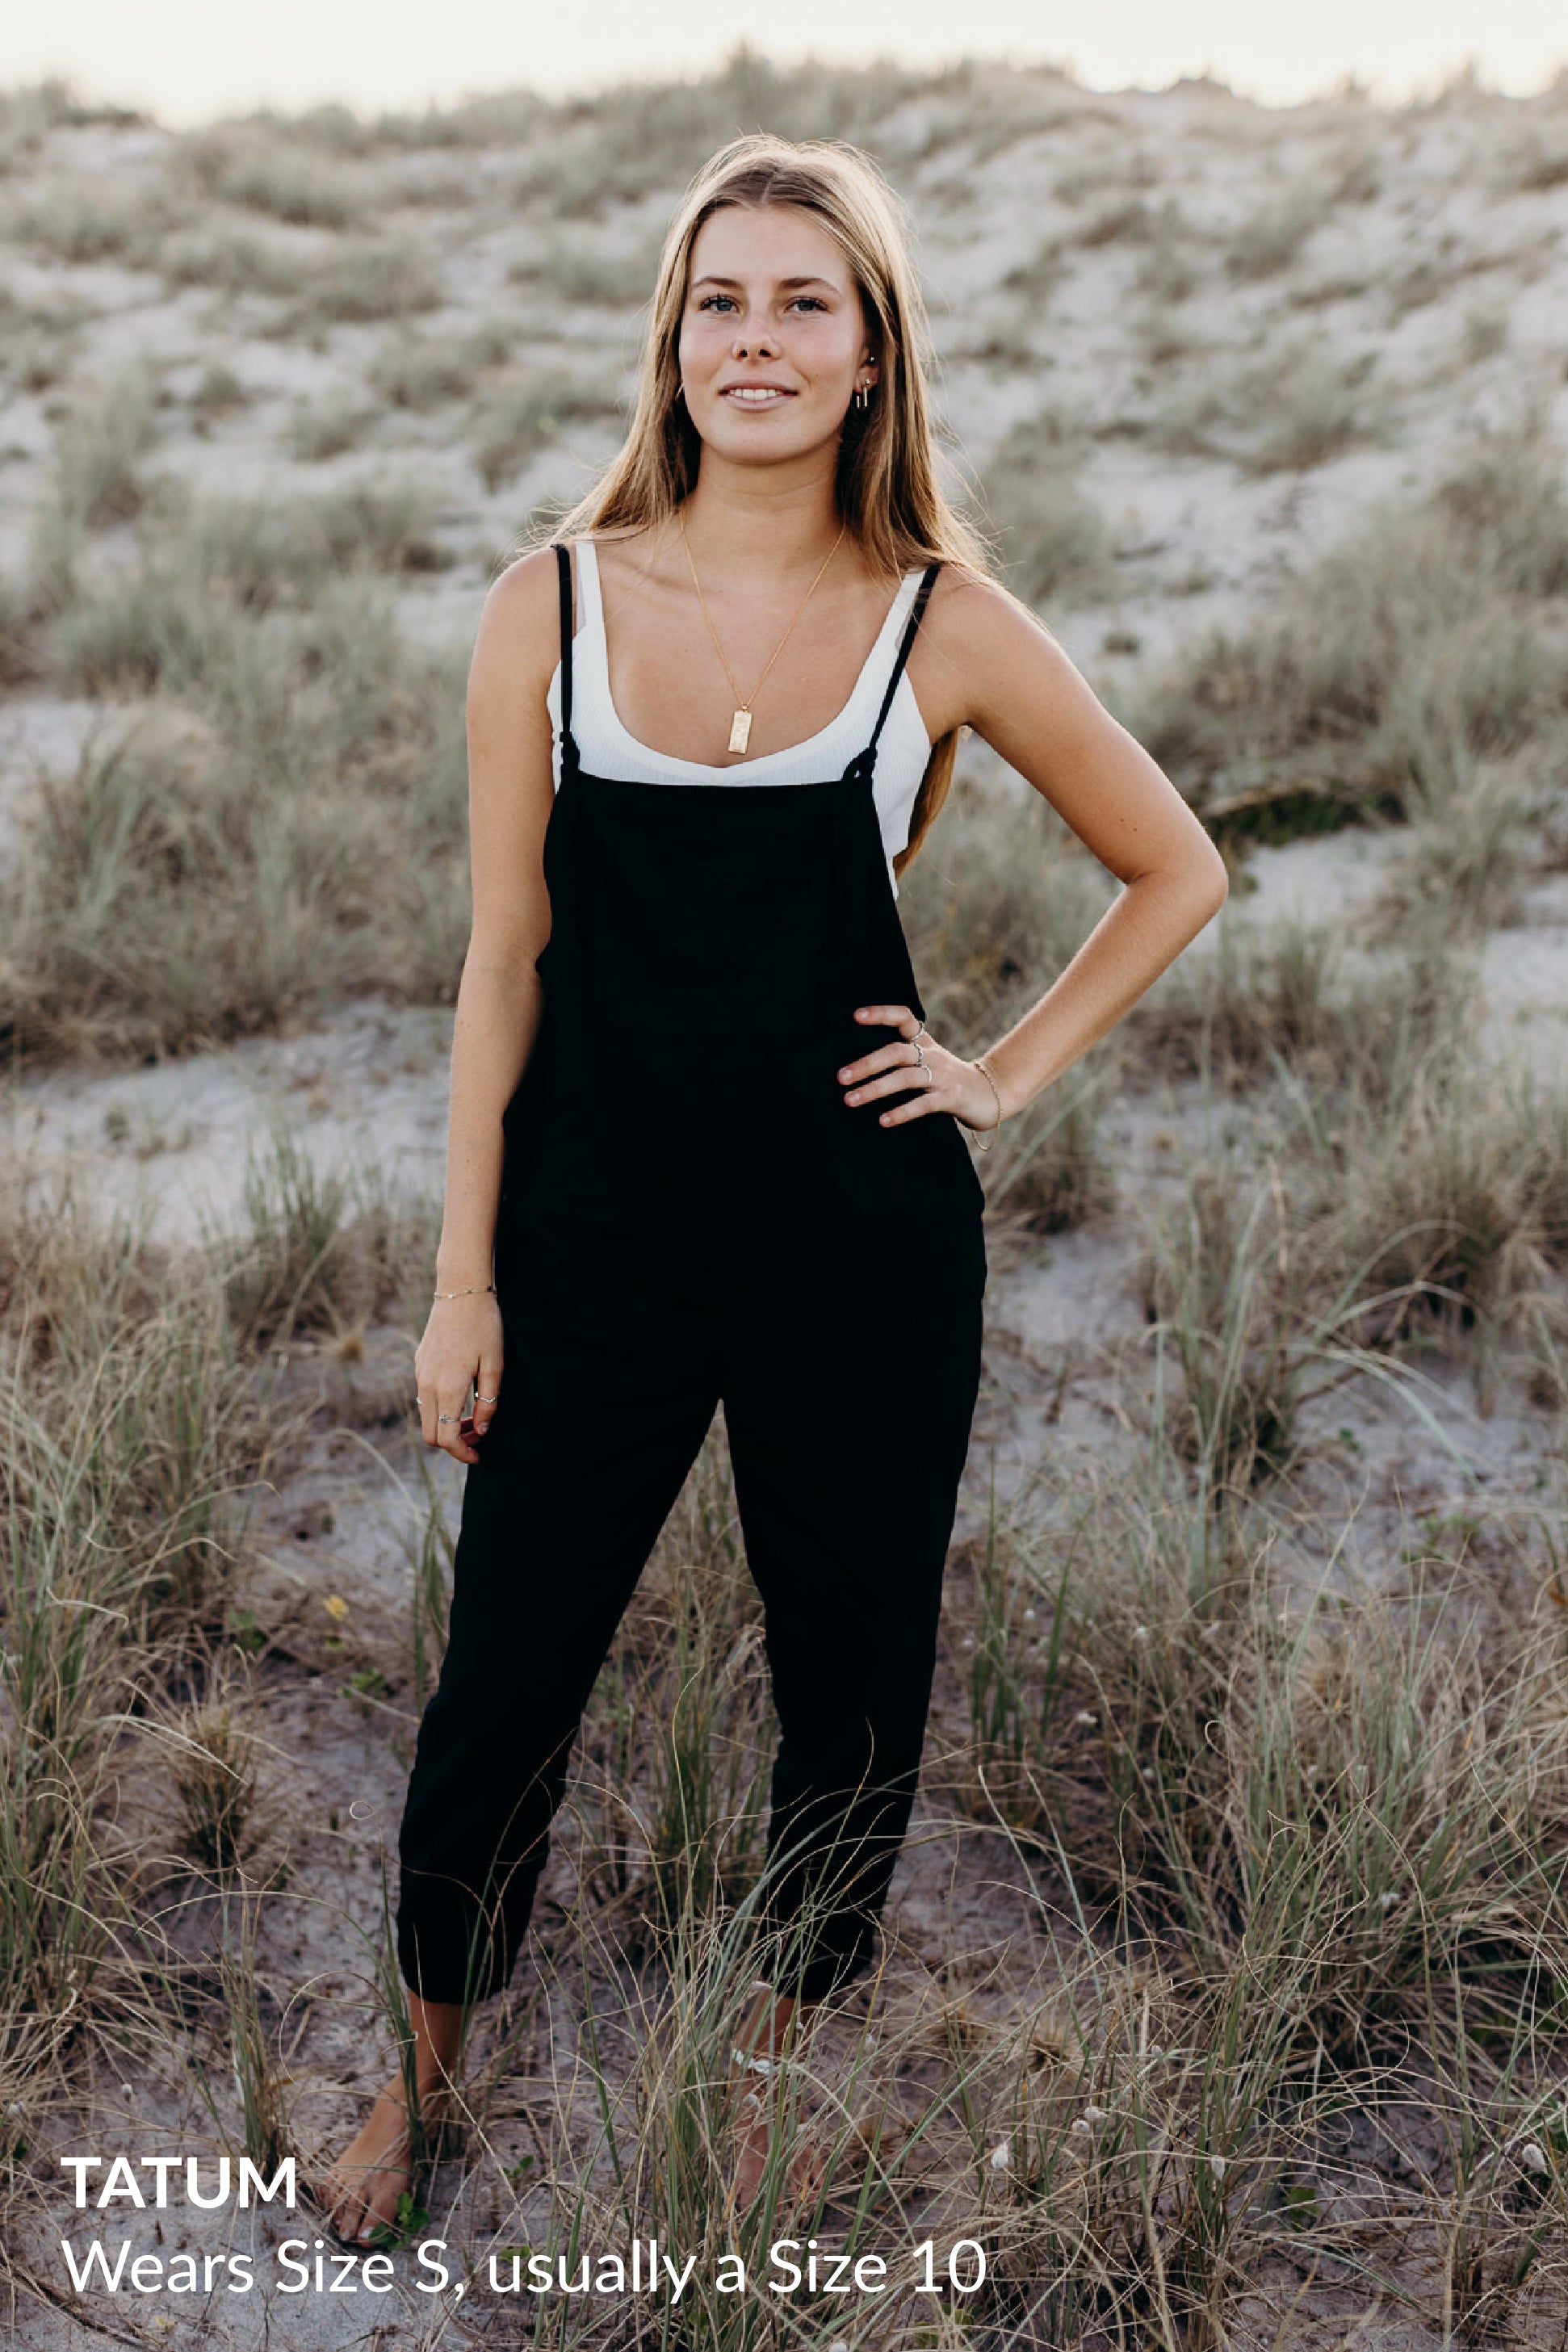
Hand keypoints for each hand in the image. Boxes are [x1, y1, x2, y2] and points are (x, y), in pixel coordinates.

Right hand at [414, 1293, 503, 1465]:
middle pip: (431, 1434)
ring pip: (426, 1417)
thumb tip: (481, 1431)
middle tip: (478, 1437)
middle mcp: (427, 1385)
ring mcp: (420, 1374)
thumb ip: (488, 1402)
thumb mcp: (495, 1365)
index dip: (462, 1454)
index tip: (479, 1456)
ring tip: (473, 1417)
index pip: (446, 1438)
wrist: (460, 1290)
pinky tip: (462, 1394)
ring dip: (446, 1425)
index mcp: (448, 1388)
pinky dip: (441, 1408)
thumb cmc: (484, 1326)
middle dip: (453, 1443)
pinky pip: (425, 1397)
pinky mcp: (419, 1364)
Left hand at [838, 1004, 1003, 1134]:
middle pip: (896, 1052)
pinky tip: (884, 1120)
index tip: (856, 1016)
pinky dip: (902, 1112)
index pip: (904, 1018)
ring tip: (851, 1100)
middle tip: (841, 1077)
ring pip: (905, 1078)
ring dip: (875, 1089)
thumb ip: (902, 1061)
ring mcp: (943, 1076)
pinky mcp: (951, 1098)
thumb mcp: (929, 1063)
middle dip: (867, 1064)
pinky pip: (923, 1104)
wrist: (993, 1095)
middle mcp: (932, 1056)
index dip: (882, 1014)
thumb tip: (858, 1069)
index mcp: (925, 1044)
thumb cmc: (950, 1081)